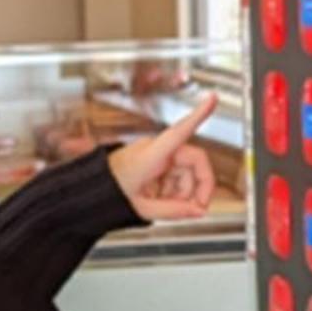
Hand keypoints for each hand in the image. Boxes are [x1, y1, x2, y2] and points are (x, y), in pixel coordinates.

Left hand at [109, 94, 219, 221]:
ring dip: (185, 191)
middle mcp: (158, 149)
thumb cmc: (113, 191)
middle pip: (196, 161)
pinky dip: (177, 189)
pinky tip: (162, 196)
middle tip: (197, 207)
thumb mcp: (143, 208)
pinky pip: (181, 174)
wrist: (99, 188)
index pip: (178, 133)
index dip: (198, 115)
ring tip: (165, 202)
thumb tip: (198, 211)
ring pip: (190, 171)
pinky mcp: (162, 159)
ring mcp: (161, 153)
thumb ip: (174, 211)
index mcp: (149, 156)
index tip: (212, 99)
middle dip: (200, 186)